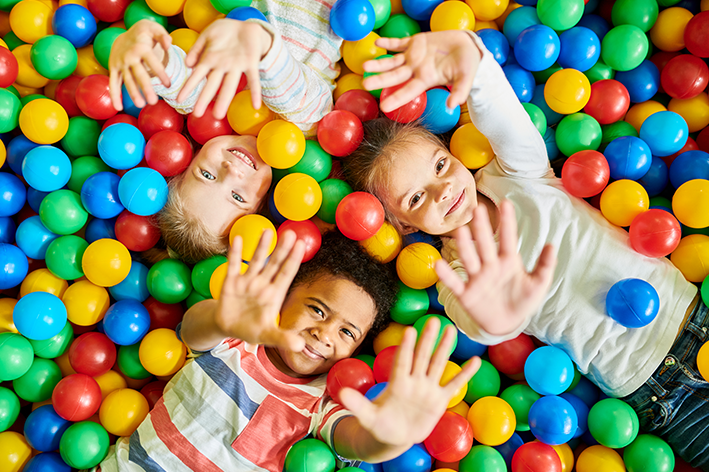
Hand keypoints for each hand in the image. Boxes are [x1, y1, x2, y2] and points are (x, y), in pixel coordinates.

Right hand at [109, 19, 171, 110]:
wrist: (124, 34)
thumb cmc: (144, 33)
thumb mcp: (153, 28)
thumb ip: (163, 36)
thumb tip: (169, 43)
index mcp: (141, 48)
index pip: (152, 62)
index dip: (160, 73)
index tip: (168, 85)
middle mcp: (129, 57)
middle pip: (138, 74)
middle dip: (145, 88)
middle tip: (153, 101)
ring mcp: (120, 64)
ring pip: (127, 80)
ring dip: (133, 93)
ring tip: (140, 105)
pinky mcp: (113, 68)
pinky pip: (113, 83)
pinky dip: (114, 95)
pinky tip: (118, 108)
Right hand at [178, 19, 272, 118]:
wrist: (246, 25)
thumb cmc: (225, 31)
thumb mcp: (207, 35)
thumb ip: (197, 48)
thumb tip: (187, 64)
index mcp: (211, 59)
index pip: (197, 75)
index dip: (189, 87)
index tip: (179, 100)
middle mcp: (223, 66)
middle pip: (212, 85)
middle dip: (204, 99)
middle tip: (197, 115)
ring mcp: (237, 66)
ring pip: (229, 85)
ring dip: (224, 100)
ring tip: (218, 115)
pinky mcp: (251, 63)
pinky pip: (254, 79)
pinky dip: (255, 92)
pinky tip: (256, 105)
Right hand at [215, 228, 305, 351]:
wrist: (228, 327)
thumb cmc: (252, 329)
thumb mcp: (268, 335)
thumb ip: (282, 338)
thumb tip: (299, 346)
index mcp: (274, 295)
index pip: (286, 274)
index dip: (293, 260)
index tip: (302, 245)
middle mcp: (262, 284)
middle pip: (274, 264)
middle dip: (282, 249)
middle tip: (292, 233)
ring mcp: (247, 282)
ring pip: (256, 261)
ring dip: (261, 247)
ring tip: (268, 231)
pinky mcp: (230, 282)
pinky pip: (233, 265)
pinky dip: (235, 254)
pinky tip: (237, 239)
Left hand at [339, 318, 479, 447]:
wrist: (394, 436)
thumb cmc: (379, 424)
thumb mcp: (367, 416)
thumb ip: (357, 404)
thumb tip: (340, 393)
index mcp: (397, 383)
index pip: (402, 361)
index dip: (406, 347)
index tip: (410, 330)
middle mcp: (414, 381)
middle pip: (422, 357)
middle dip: (428, 340)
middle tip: (434, 320)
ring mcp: (427, 389)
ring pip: (438, 365)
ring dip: (445, 348)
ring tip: (452, 330)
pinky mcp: (438, 400)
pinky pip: (454, 385)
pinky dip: (465, 374)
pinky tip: (476, 361)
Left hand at [362, 31, 481, 112]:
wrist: (468, 47)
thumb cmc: (467, 65)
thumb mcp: (466, 79)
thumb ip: (459, 92)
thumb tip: (452, 106)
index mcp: (426, 80)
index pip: (408, 91)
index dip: (396, 98)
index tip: (383, 106)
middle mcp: (416, 70)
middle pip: (394, 77)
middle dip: (379, 80)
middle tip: (365, 84)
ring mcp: (414, 56)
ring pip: (392, 61)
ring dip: (379, 63)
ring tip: (365, 66)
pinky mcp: (415, 43)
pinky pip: (398, 43)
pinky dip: (388, 43)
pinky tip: (377, 42)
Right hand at [436, 200, 556, 336]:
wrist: (508, 324)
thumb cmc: (523, 300)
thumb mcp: (538, 284)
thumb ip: (545, 266)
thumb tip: (552, 245)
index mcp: (508, 261)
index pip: (508, 238)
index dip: (507, 222)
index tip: (506, 203)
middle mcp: (490, 265)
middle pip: (485, 244)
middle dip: (482, 227)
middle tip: (478, 209)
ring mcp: (477, 278)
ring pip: (470, 259)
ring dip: (465, 246)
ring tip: (461, 231)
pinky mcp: (466, 294)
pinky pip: (455, 283)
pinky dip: (446, 275)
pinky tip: (439, 264)